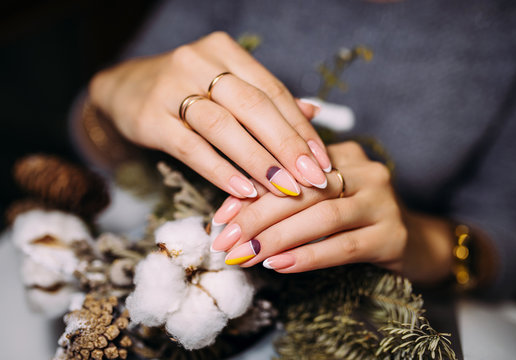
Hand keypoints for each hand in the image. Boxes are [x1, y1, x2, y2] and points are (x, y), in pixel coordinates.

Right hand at [89, 31, 330, 197]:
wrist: (123, 90)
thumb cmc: (185, 90)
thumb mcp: (223, 85)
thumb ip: (265, 98)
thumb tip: (312, 113)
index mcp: (225, 52)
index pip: (273, 91)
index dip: (300, 127)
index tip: (322, 160)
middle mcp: (199, 62)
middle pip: (253, 106)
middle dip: (287, 146)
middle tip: (312, 179)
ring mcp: (171, 88)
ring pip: (224, 126)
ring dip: (258, 160)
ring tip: (284, 189)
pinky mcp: (150, 117)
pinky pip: (191, 147)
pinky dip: (220, 170)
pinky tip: (243, 191)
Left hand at [211, 141, 454, 283]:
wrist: (414, 243)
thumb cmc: (354, 222)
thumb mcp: (322, 202)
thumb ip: (285, 197)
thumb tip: (230, 213)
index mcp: (342, 154)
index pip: (288, 168)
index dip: (250, 193)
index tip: (219, 219)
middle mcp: (365, 170)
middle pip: (303, 190)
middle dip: (257, 217)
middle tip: (225, 242)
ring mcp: (383, 200)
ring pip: (321, 216)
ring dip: (277, 239)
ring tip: (245, 256)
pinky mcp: (393, 235)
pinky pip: (344, 246)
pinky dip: (308, 256)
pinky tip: (279, 266)